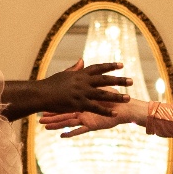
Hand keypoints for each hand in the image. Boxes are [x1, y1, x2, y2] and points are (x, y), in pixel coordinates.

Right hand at [0, 61, 131, 120]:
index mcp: (80, 74)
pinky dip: (106, 110)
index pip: (98, 68)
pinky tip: (115, 113)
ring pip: (103, 94)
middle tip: (131, 81)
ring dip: (117, 96)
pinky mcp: (79, 104)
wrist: (41, 94)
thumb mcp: (64, 74)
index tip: (121, 65)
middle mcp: (83, 82)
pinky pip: (95, 108)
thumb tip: (82, 60)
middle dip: (119, 80)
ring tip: (128, 97)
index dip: (110, 66)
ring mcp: (82, 93)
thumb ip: (75, 68)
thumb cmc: (51, 84)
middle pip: (105, 80)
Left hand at [41, 99, 145, 136]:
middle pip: (64, 111)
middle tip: (39, 117)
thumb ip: (91, 89)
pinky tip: (62, 136)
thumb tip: (85, 83)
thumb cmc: (114, 99)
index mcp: (84, 99)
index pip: (66, 101)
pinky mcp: (92, 124)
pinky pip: (80, 130)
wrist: (124, 109)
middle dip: (51, 114)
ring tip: (45, 127)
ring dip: (56, 124)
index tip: (43, 104)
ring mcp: (87, 116)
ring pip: (68, 120)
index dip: (55, 103)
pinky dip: (71, 133)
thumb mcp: (101, 92)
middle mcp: (83, 107)